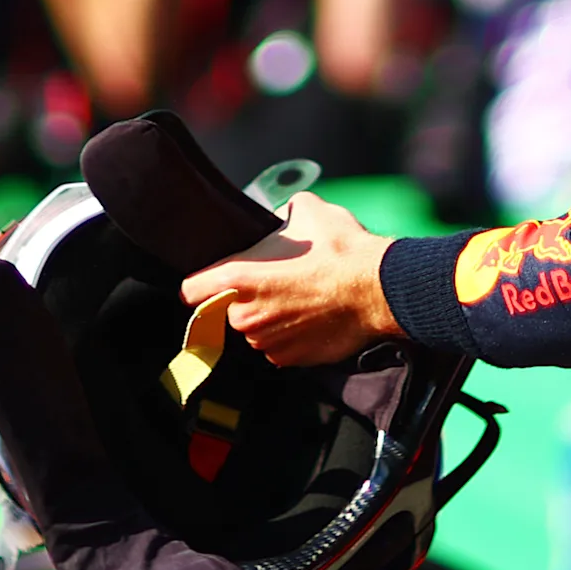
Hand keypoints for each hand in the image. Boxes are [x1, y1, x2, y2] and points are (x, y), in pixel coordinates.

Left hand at [180, 192, 401, 367]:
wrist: (379, 290)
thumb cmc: (341, 250)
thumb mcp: (307, 210)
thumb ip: (281, 212)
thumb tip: (280, 215)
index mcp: (240, 278)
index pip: (191, 289)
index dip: (199, 284)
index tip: (207, 282)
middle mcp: (246, 316)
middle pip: (227, 309)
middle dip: (246, 298)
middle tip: (277, 282)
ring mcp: (267, 343)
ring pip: (255, 329)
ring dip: (269, 318)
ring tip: (300, 299)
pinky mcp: (289, 360)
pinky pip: (277, 347)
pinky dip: (288, 336)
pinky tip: (312, 317)